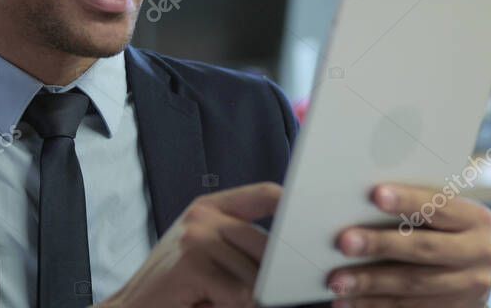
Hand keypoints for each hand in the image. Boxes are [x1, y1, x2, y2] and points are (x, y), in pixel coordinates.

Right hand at [101, 182, 281, 307]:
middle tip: (244, 295)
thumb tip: (292, 255)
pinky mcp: (191, 263)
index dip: (293, 206)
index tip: (314, 224)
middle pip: (268, 244)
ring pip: (255, 276)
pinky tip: (202, 303)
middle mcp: (203, 215)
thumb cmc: (176, 290)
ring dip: (244, 300)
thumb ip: (241, 245)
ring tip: (211, 299)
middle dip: (270, 279)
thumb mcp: (209, 256)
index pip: (265, 194)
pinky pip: (239, 293)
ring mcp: (195, 236)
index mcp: (209, 207)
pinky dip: (229, 307)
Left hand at [326, 184, 490, 307]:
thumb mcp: (439, 214)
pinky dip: (374, 305)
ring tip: (337, 281)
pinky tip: (348, 302)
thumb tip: (358, 200)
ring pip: (413, 285)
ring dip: (370, 284)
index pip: (439, 207)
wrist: (467, 271)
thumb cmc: (439, 229)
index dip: (407, 200)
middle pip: (424, 249)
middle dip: (381, 244)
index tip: (375, 194)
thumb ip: (413, 206)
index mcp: (475, 219)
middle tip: (344, 242)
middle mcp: (479, 253)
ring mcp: (470, 288)